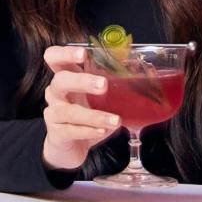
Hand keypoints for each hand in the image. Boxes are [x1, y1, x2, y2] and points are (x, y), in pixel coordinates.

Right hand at [41, 45, 121, 170]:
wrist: (69, 148)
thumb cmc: (85, 117)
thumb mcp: (97, 98)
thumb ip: (113, 86)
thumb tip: (148, 74)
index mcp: (66, 78)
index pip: (54, 57)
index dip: (65, 53)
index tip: (84, 54)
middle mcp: (56, 93)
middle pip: (60, 80)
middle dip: (82, 81)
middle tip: (103, 85)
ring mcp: (54, 114)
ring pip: (68, 111)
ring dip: (93, 115)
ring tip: (115, 120)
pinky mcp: (56, 134)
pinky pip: (70, 131)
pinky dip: (88, 131)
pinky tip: (102, 131)